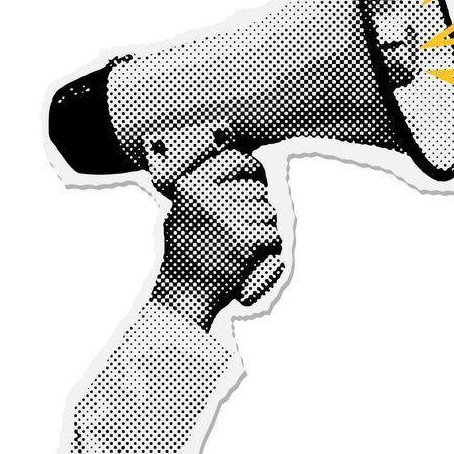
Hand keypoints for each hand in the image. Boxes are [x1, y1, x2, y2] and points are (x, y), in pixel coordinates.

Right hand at [153, 149, 282, 329]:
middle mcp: (208, 197)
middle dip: (257, 206)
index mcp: (191, 185)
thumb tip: (239, 160)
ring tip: (244, 244)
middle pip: (256, 189)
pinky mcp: (246, 241)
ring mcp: (228, 218)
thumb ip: (204, 187)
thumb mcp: (182, 211)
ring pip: (267, 212)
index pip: (234, 159)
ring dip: (264, 228)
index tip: (255, 177)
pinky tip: (251, 258)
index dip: (251, 167)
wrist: (184, 294)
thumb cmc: (184, 253)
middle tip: (246, 226)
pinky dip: (267, 249)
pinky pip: (272, 235)